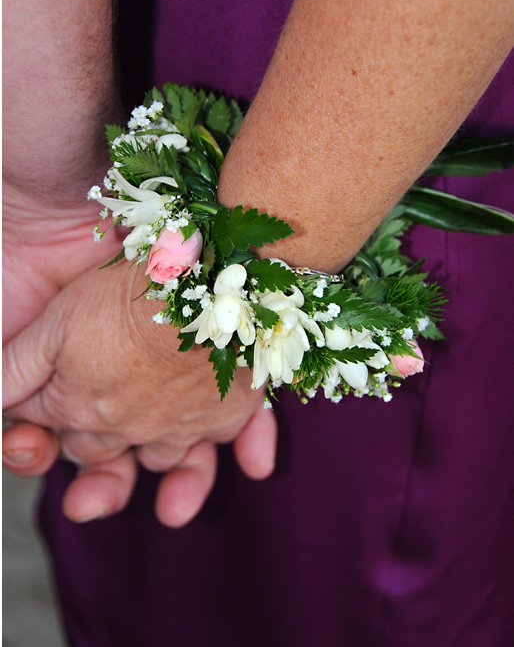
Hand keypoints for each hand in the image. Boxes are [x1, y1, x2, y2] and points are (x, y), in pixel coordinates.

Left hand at [3, 260, 276, 525]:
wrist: (190, 280)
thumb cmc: (116, 298)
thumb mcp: (49, 329)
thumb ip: (12, 372)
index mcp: (83, 410)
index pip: (57, 435)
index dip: (42, 432)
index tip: (36, 430)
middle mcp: (135, 428)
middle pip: (110, 457)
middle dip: (96, 471)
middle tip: (89, 491)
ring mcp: (186, 421)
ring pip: (170, 462)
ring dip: (174, 485)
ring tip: (172, 511)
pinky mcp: (231, 405)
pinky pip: (248, 433)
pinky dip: (254, 448)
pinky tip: (257, 465)